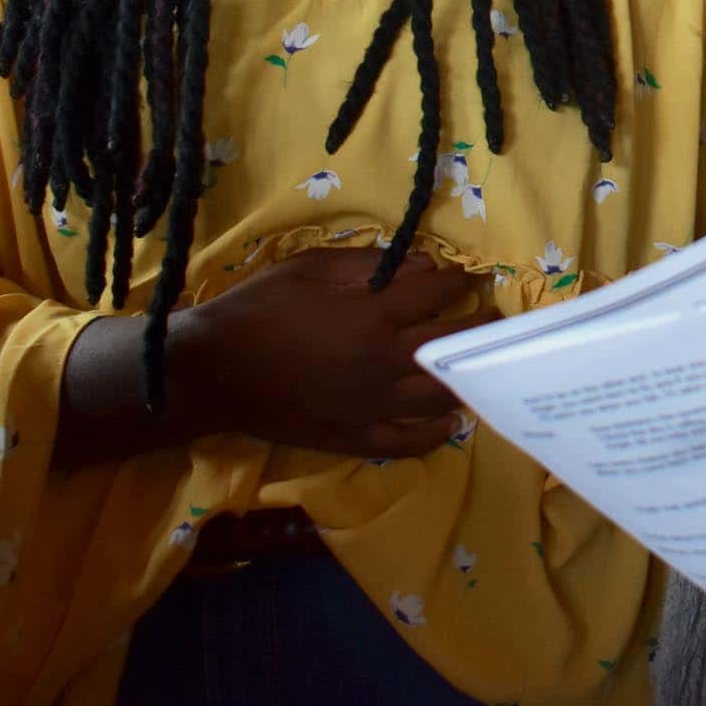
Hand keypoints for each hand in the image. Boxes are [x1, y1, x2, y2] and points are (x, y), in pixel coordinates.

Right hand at [174, 247, 492, 458]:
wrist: (211, 370)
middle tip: (495, 316)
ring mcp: (370, 405)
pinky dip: (432, 435)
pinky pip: (403, 442)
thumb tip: (423, 265)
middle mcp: (382, 363)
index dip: (459, 281)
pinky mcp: (351, 436)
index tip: (470, 277)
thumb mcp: (310, 267)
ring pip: (437, 396)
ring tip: (480, 364)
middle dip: (480, 326)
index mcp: (374, 316)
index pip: (437, 294)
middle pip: (450, 345)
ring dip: (465, 378)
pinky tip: (449, 423)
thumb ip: (369, 264)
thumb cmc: (258, 308)